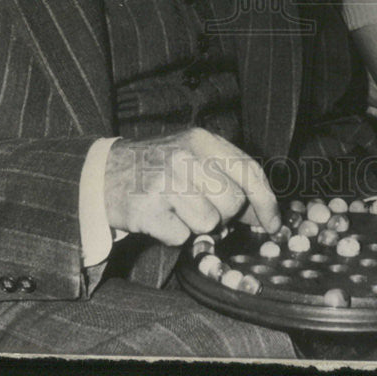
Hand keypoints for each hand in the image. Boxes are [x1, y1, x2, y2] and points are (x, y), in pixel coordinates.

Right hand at [104, 128, 279, 244]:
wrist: (103, 174)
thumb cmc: (158, 168)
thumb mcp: (194, 157)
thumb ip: (228, 177)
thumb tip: (265, 215)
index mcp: (202, 140)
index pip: (249, 170)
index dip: (266, 201)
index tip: (273, 224)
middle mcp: (185, 156)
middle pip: (232, 202)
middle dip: (224, 215)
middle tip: (202, 208)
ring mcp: (165, 182)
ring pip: (209, 223)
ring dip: (197, 226)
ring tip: (178, 210)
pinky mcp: (148, 209)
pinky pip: (181, 237)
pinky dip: (174, 235)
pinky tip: (160, 218)